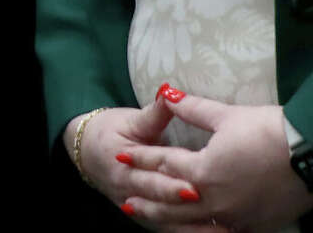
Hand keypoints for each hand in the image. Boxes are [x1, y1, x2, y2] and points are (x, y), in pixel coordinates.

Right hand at [69, 90, 218, 230]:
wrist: (87, 152)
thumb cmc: (111, 133)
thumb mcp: (130, 120)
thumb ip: (153, 113)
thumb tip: (169, 94)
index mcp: (124, 170)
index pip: (150, 181)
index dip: (171, 187)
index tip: (195, 190)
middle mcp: (130, 195)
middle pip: (161, 207)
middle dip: (187, 212)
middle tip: (215, 213)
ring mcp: (139, 211)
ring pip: (168, 225)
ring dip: (195, 230)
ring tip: (226, 232)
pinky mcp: (149, 219)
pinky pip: (172, 230)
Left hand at [119, 93, 312, 230]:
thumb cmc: (269, 130)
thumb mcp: (226, 115)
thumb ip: (192, 109)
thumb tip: (165, 94)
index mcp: (204, 170)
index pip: (164, 163)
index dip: (140, 159)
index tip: (120, 157)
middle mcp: (215, 198)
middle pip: (171, 201)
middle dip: (148, 200)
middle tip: (126, 203)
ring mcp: (235, 217)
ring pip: (193, 224)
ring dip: (170, 221)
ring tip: (152, 221)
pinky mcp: (254, 226)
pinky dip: (202, 232)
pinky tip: (195, 231)